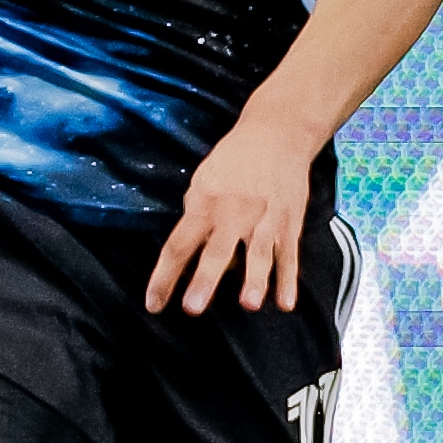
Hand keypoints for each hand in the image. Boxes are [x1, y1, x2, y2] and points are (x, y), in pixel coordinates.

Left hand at [146, 112, 322, 314]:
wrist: (278, 134)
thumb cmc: (234, 160)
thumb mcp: (203, 179)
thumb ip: (196, 215)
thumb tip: (191, 250)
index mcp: (205, 204)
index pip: (178, 245)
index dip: (164, 276)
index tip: (154, 303)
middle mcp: (233, 214)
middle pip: (215, 251)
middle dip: (204, 280)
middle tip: (193, 307)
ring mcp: (263, 220)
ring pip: (258, 254)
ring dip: (254, 280)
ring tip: (249, 304)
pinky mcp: (288, 224)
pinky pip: (288, 256)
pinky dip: (288, 280)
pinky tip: (285, 303)